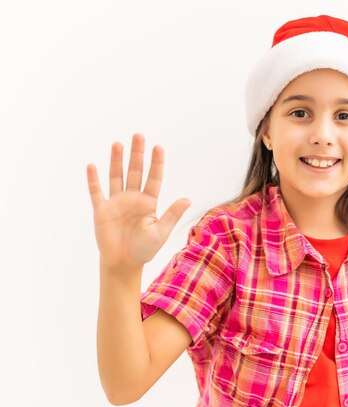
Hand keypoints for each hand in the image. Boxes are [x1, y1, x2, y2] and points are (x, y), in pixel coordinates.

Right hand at [86, 133, 190, 272]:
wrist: (123, 264)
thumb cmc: (144, 250)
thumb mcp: (161, 232)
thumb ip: (172, 214)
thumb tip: (188, 199)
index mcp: (149, 203)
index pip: (154, 178)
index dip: (156, 163)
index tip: (159, 147)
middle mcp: (133, 198)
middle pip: (135, 172)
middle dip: (137, 154)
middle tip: (139, 135)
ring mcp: (116, 203)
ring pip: (117, 176)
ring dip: (116, 161)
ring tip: (118, 144)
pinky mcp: (101, 210)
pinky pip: (97, 192)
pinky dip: (93, 180)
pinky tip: (92, 166)